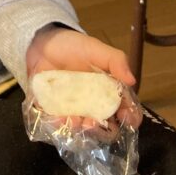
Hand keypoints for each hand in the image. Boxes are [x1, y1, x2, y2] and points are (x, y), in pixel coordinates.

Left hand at [25, 24, 141, 128]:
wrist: (43, 43)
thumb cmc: (73, 46)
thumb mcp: (96, 48)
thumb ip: (116, 60)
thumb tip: (132, 80)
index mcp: (110, 91)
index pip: (126, 109)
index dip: (130, 118)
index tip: (125, 117)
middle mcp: (95, 105)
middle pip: (107, 127)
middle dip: (104, 131)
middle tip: (94, 123)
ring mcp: (75, 110)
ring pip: (84, 129)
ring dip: (82, 131)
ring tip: (77, 122)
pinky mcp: (56, 111)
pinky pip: (59, 124)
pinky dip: (61, 125)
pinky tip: (60, 119)